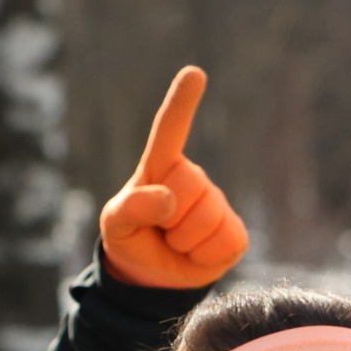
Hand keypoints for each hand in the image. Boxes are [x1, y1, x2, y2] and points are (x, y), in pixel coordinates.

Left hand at [99, 65, 248, 287]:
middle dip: (170, 217)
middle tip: (161, 230)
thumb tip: (170, 200)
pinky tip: (196, 253)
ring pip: (206, 218)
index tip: (194, 74)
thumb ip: (132, 207)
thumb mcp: (116, 224)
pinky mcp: (235, 233)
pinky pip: (223, 241)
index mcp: (160, 168)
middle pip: (189, 185)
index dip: (182, 103)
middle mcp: (193, 179)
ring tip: (175, 243)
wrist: (154, 276)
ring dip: (184, 241)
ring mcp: (217, 204)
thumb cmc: (134, 238)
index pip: (170, 130)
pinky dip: (203, 256)